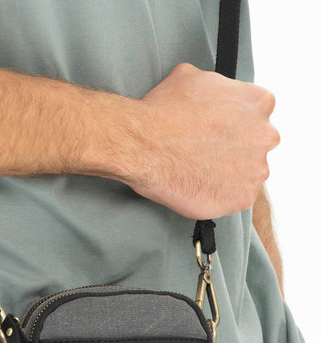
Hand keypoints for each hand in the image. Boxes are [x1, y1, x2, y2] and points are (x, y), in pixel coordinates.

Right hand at [122, 63, 279, 218]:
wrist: (144, 147)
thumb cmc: (163, 112)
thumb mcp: (191, 77)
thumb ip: (215, 86)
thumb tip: (211, 91)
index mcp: (259, 102)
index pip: (257, 114)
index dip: (235, 124)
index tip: (218, 131)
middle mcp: (264, 135)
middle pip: (257, 145)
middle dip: (237, 149)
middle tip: (208, 153)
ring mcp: (255, 170)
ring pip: (248, 174)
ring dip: (230, 174)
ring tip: (200, 172)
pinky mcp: (241, 198)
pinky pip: (236, 199)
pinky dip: (221, 196)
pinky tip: (200, 187)